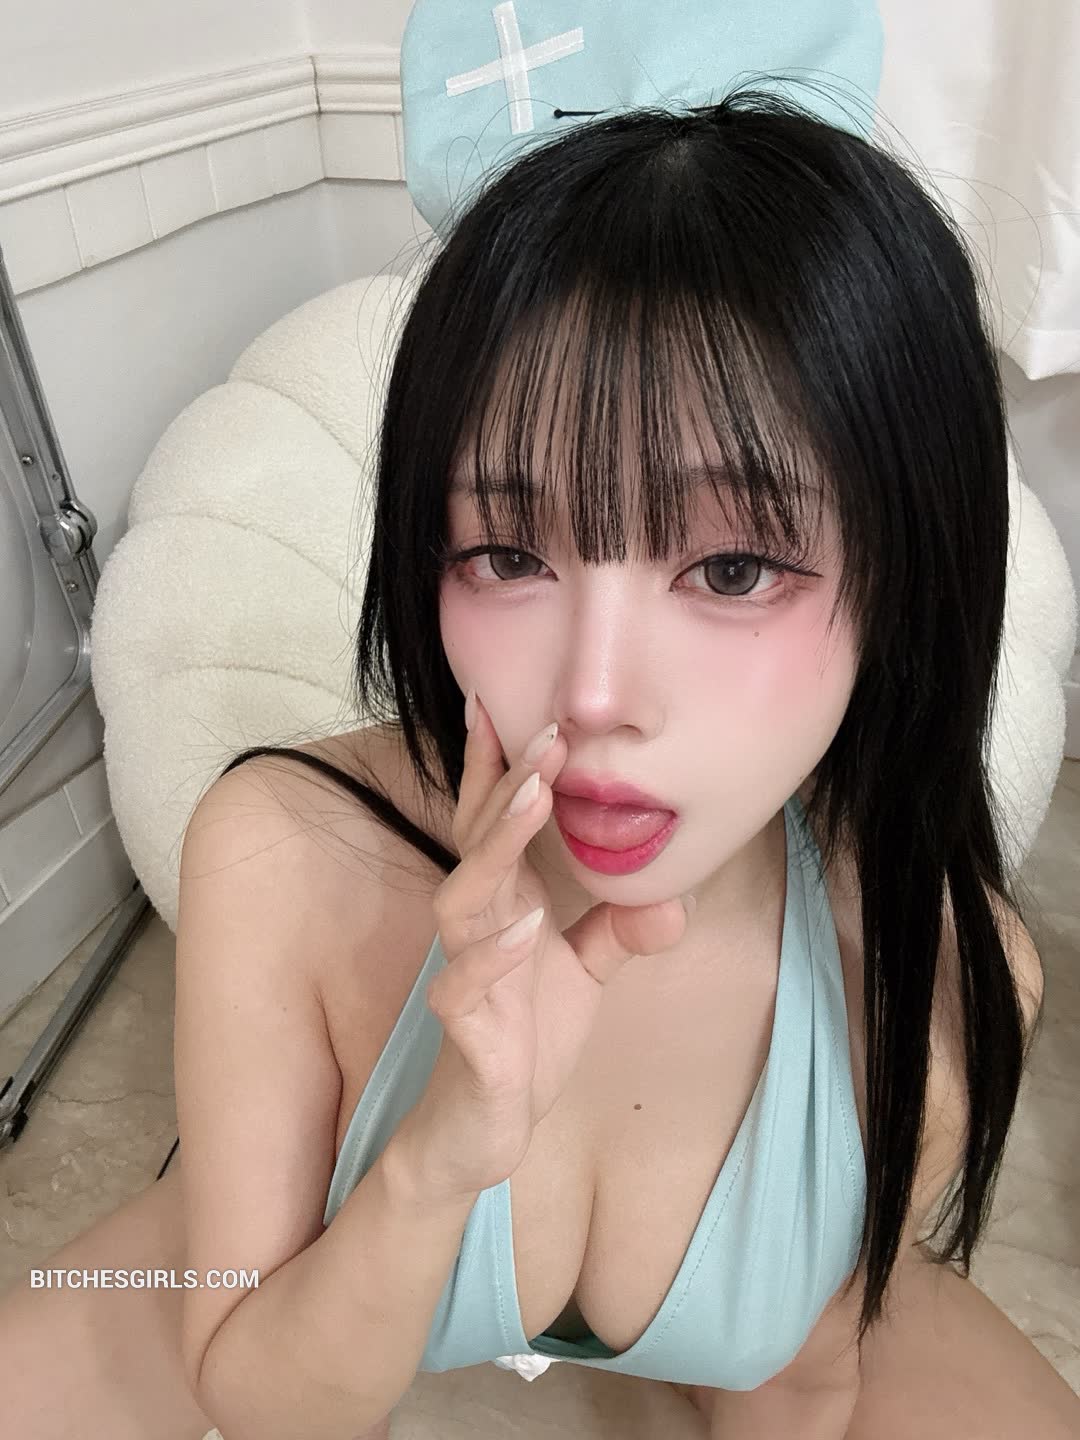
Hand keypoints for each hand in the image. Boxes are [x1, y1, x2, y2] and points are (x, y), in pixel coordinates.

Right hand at [393, 691, 689, 1204]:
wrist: (486, 1126)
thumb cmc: (526, 1035)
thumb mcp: (585, 972)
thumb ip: (620, 929)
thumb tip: (675, 900)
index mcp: (504, 904)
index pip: (493, 823)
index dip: (495, 766)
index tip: (504, 704)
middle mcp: (477, 928)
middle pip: (480, 841)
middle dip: (509, 783)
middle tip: (549, 733)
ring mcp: (464, 974)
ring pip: (464, 898)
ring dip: (498, 845)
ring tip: (534, 798)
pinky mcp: (465, 1029)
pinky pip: (466, 985)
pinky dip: (493, 954)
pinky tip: (527, 926)